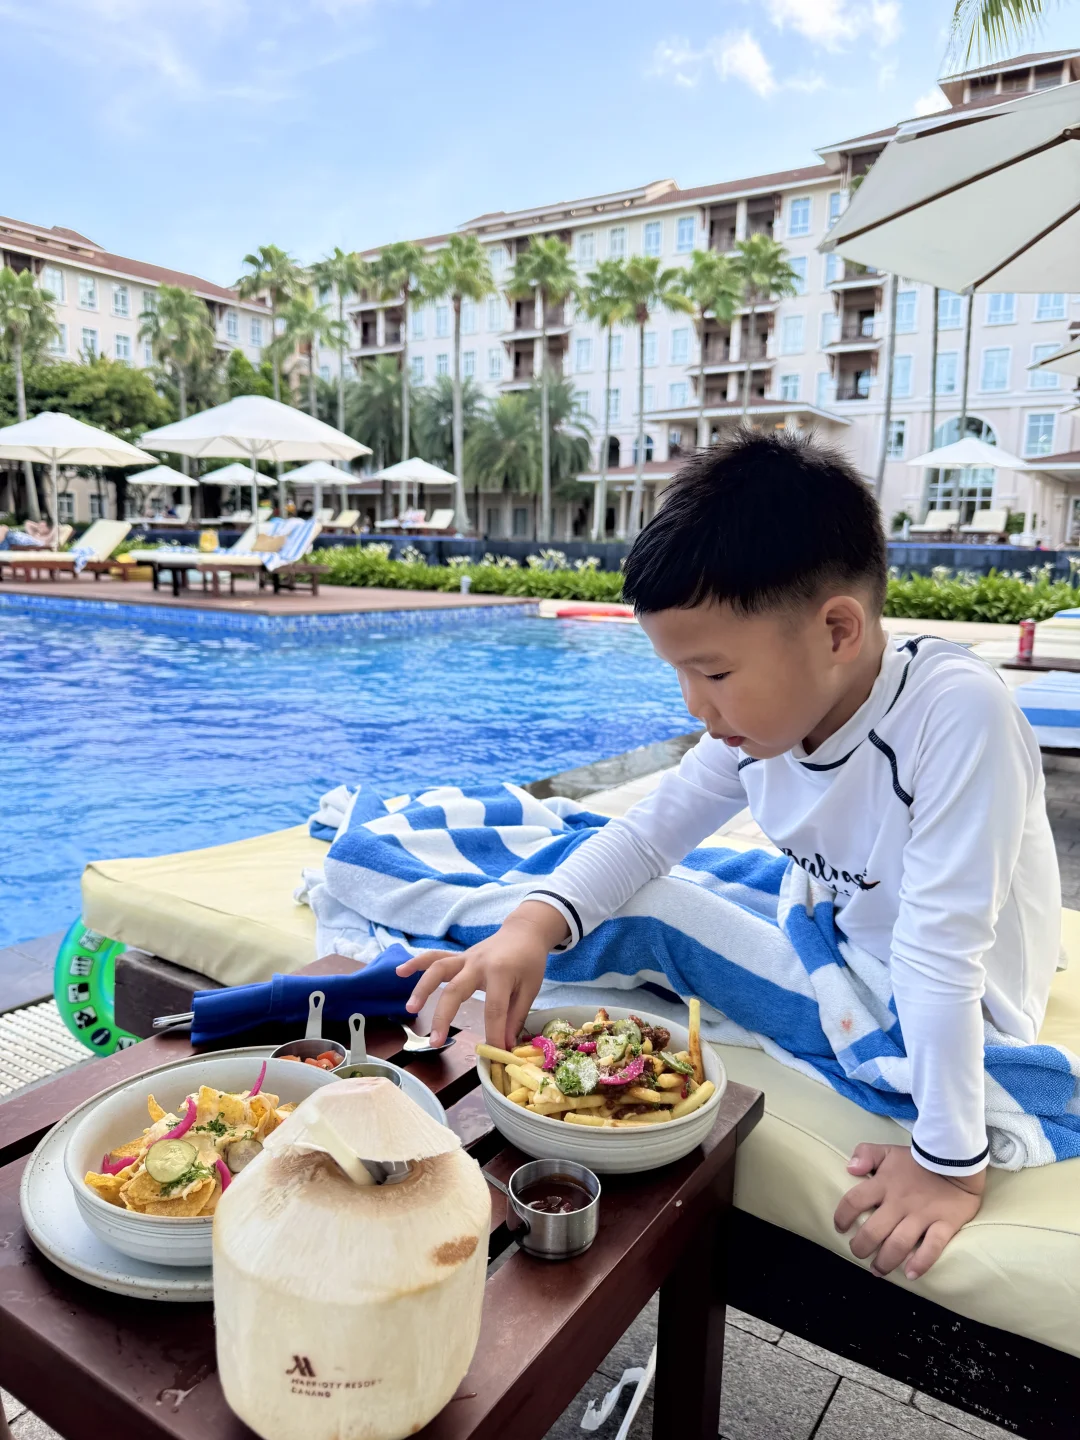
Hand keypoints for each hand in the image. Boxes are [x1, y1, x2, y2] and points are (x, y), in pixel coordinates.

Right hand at [395, 901, 568, 1047]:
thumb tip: (504, 1046)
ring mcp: (465, 958)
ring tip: (409, 1008)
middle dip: (443, 1017)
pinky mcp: (459, 957)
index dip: (494, 1034)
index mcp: (500, 972)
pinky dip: (416, 963)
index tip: (494, 1054)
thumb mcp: (531, 989)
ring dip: (422, 989)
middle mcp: (478, 964)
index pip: (494, 1009)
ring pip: (438, 970)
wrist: (524, 931)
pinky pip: (435, 958)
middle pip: (455, 990)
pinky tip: (400, 972)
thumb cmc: (529, 962)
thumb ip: (515, 1017)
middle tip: (435, 1042)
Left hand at [833, 1142, 984, 1279]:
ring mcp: (922, 1215)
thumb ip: (865, 1154)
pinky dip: (921, 1263)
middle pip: (873, 1231)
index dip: (842, 1217)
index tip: (840, 1228)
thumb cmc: (918, 1159)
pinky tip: (911, 1274)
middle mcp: (899, 1203)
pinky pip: (932, 1248)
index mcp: (883, 1184)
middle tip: (858, 1253)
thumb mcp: (888, 1150)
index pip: (854, 1201)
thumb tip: (850, 1169)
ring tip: (878, 1270)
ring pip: (899, 1244)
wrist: (956, 1159)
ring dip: (885, 1261)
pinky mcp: (944, 1224)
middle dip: (861, 1247)